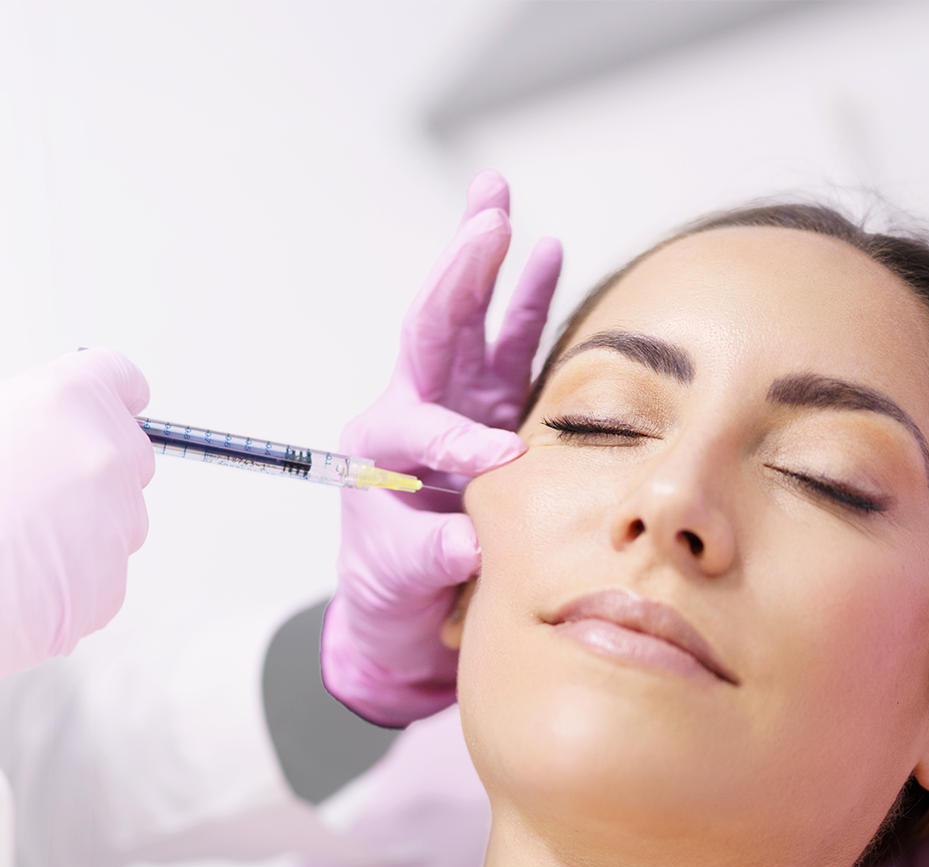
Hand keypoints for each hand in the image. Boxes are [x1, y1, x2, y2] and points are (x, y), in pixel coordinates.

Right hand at [0, 348, 154, 829]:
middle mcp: (101, 455)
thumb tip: (34, 431)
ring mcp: (114, 525)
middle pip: (128, 456)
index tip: (122, 405)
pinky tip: (9, 592)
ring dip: (81, 534)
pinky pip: (102, 581)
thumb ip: (12, 418)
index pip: (120, 379)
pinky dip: (68, 588)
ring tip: (4, 553)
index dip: (116, 394)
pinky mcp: (109, 588)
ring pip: (118, 523)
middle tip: (30, 501)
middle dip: (91, 473)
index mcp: (62, 398)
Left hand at [321, 169, 562, 724]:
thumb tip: (474, 537)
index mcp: (380, 445)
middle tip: (487, 214)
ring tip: (496, 197)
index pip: (420, 424)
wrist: (399, 608)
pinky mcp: (491, 413)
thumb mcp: (403, 579)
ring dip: (487, 262)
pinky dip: (530, 302)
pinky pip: (514, 349)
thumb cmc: (391, 590)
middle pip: (436, 327)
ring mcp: (456, 404)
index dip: (458, 440)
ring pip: (472, 323)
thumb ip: (437, 554)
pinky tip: (549, 249)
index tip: (500, 462)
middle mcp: (416, 409)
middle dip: (461, 270)